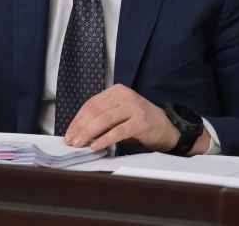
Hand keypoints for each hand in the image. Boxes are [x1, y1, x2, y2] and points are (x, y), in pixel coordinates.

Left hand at [63, 84, 209, 153]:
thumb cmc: (141, 123)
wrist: (169, 129)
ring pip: (104, 119)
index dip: (78, 119)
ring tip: (79, 144)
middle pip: (96, 111)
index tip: (69, 132)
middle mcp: (125, 95)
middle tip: (71, 140)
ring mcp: (133, 107)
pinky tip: (96, 146)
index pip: (91, 104)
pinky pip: (118, 130)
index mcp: (116, 91)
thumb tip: (79, 133)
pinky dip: (105, 139)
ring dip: (88, 133)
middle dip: (80, 127)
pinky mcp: (140, 121)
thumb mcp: (120, 116)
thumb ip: (102, 120)